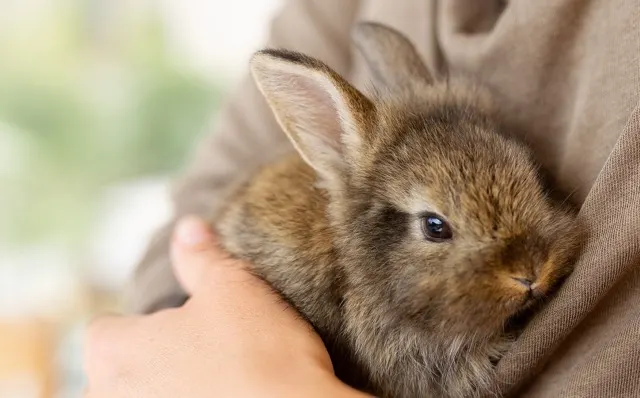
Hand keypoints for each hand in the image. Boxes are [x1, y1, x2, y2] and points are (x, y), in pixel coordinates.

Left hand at [83, 216, 369, 397]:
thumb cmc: (258, 354)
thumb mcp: (233, 288)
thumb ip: (201, 257)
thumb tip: (188, 228)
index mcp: (112, 351)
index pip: (107, 330)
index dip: (146, 325)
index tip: (182, 327)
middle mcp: (109, 396)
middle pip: (122, 370)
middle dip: (155, 359)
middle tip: (206, 353)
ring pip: (143, 397)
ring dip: (170, 388)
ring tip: (218, 381)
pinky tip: (226, 397)